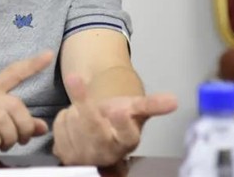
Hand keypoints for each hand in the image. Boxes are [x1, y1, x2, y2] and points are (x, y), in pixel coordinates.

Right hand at [0, 50, 54, 155]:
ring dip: (9, 137)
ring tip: (4, 145)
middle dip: (24, 126)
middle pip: (15, 104)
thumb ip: (16, 123)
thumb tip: (42, 127)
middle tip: (20, 140)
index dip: (31, 64)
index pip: (12, 73)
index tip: (49, 54)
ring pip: (2, 118)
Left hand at [52, 73, 177, 165]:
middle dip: (84, 104)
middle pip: (93, 128)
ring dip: (75, 109)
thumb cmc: (117, 117)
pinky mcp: (65, 154)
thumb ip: (151, 104)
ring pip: (73, 122)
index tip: (120, 109)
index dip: (123, 123)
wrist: (98, 129)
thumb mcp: (134, 108)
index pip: (127, 135)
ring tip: (84, 110)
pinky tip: (72, 120)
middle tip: (75, 77)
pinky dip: (64, 117)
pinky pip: (59, 126)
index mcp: (126, 142)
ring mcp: (84, 156)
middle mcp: (107, 153)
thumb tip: (174, 100)